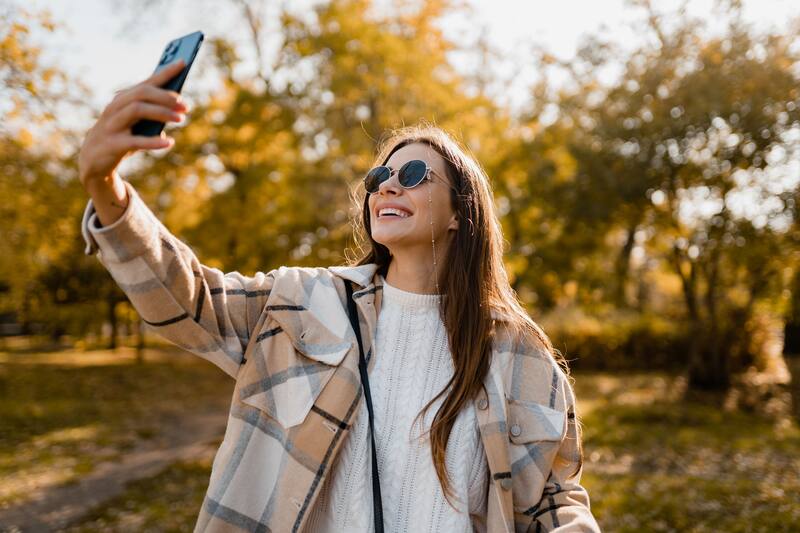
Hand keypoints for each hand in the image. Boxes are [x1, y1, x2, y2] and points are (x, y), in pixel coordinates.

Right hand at [78, 58, 188, 191]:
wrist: (92, 161)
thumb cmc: (120, 137)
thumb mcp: (136, 124)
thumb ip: (152, 115)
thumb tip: (177, 110)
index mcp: (123, 100)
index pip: (146, 82)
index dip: (164, 72)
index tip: (183, 62)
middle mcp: (115, 108)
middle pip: (141, 93)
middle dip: (165, 96)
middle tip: (185, 105)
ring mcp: (111, 125)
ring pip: (136, 110)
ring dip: (161, 112)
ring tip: (180, 119)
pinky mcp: (112, 144)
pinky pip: (134, 141)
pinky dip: (153, 141)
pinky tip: (169, 142)